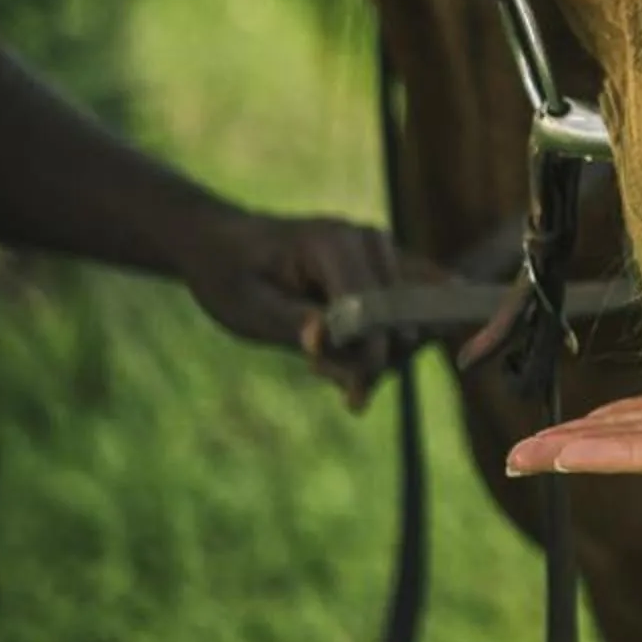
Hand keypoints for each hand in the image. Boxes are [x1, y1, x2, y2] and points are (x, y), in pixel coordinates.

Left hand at [174, 208, 412, 408]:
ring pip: (416, 318)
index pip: (376, 308)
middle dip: (375, 360)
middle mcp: (371, 241)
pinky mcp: (389, 266)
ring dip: (381, 355)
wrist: (225, 246)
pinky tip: (348, 359)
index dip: (371, 358)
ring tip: (323, 362)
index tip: (352, 399)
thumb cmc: (231, 276)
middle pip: (406, 316)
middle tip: (320, 373)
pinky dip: (385, 344)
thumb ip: (291, 323)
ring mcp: (385, 251)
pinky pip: (409, 313)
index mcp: (334, 245)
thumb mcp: (247, 308)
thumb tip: (322, 340)